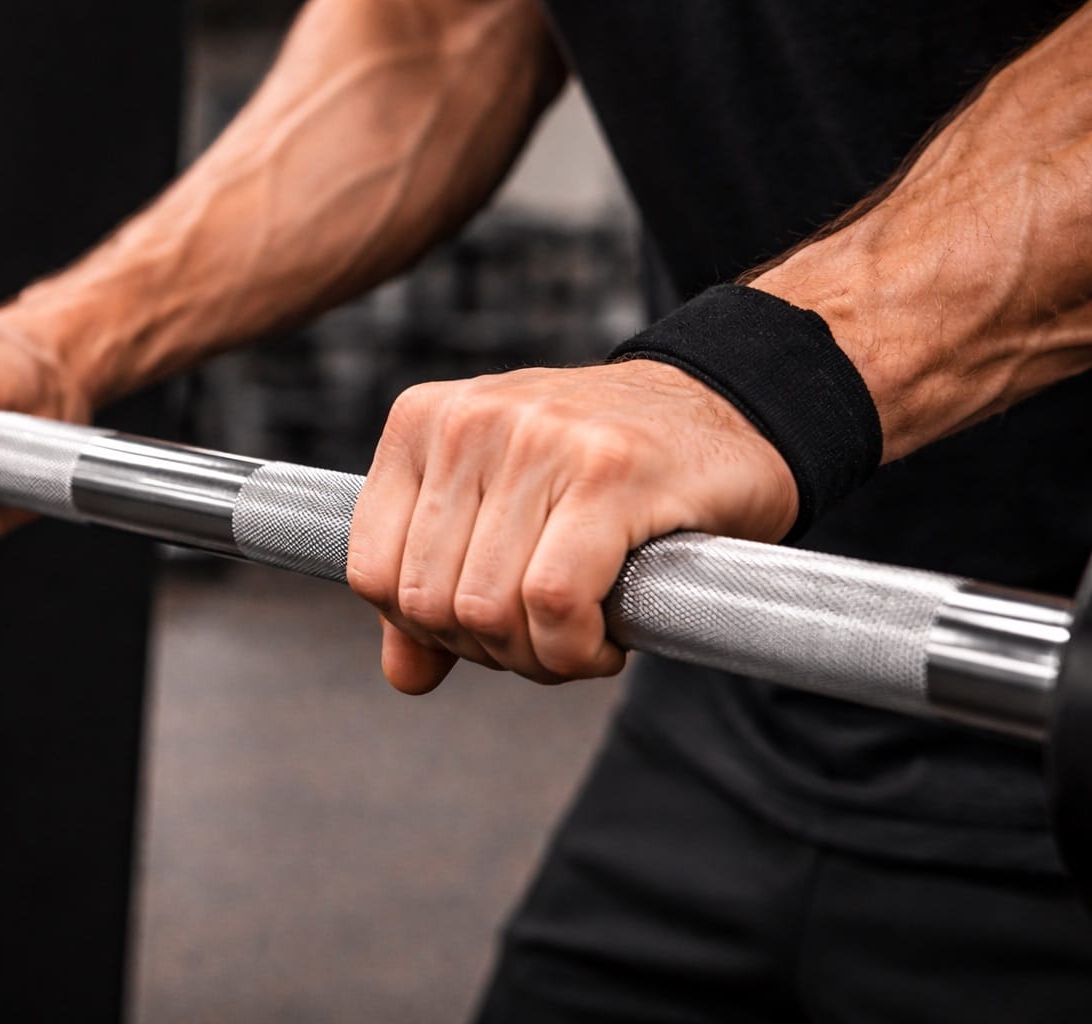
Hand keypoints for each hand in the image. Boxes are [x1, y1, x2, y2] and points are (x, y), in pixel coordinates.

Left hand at [347, 361, 797, 693]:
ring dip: (539, 656)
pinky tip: (607, 637)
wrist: (731, 408)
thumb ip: (437, 589)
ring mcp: (539, 440)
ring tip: (583, 632)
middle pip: (429, 603)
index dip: (427, 630)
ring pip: (486, 610)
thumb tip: (403, 675)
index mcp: (424, 423)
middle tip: (547, 635)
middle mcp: (471, 421)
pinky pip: (553, 602)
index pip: (372, 572)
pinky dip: (575, 650)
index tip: (489, 626)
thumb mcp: (502, 513)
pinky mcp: (610, 472)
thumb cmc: (608, 472)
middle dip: (489, 650)